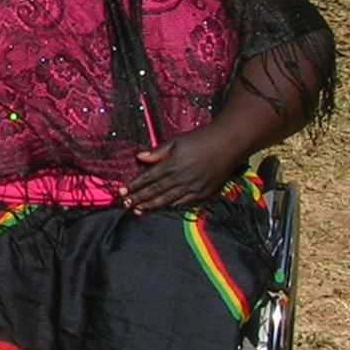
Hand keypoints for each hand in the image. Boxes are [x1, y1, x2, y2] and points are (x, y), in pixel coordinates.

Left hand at [121, 124, 243, 212]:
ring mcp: (193, 187)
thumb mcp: (176, 141)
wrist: (228, 144)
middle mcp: (181, 178)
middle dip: (139, 198)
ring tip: (138, 210)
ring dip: (151, 206)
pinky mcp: (204, 193)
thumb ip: (157, 151)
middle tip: (125, 204)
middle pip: (155, 191)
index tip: (122, 191)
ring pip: (168, 200)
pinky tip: (162, 208)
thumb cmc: (200, 139)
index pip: (148, 178)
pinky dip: (172, 206)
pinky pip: (184, 203)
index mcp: (172, 164)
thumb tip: (139, 157)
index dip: (134, 185)